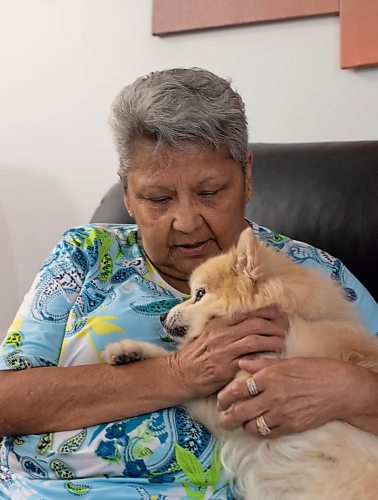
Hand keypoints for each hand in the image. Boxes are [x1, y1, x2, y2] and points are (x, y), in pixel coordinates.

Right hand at [170, 305, 287, 399]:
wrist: (180, 375)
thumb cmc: (196, 355)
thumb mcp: (208, 334)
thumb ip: (225, 327)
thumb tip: (248, 320)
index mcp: (219, 324)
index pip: (247, 312)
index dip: (266, 311)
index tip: (280, 312)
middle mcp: (222, 334)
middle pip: (255, 324)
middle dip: (274, 325)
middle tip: (286, 328)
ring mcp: (223, 351)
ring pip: (255, 340)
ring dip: (273, 340)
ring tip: (284, 342)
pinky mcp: (225, 368)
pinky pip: (249, 360)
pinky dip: (263, 358)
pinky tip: (273, 359)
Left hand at [217, 357, 372, 437]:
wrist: (339, 388)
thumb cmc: (314, 370)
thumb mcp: (287, 361)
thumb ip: (261, 364)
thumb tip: (242, 363)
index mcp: (269, 377)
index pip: (238, 389)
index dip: (225, 397)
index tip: (220, 400)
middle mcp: (272, 396)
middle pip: (240, 411)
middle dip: (226, 417)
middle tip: (222, 418)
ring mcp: (282, 413)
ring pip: (252, 425)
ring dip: (243, 425)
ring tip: (239, 423)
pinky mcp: (291, 426)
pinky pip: (268, 433)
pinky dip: (259, 432)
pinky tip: (257, 427)